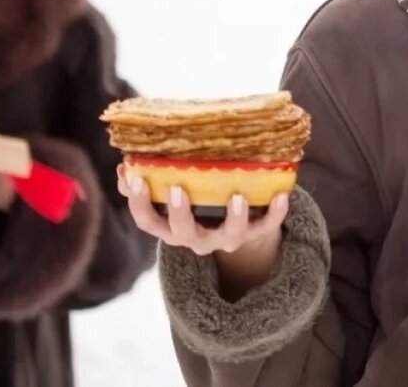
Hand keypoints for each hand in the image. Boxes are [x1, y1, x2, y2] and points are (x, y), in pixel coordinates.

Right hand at [119, 172, 288, 296]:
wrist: (233, 226)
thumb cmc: (194, 202)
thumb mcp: (170, 196)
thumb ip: (146, 184)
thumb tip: (125, 167)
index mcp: (171, 228)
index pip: (148, 222)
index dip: (139, 204)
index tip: (136, 179)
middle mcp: (195, 239)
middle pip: (183, 234)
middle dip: (179, 213)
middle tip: (177, 189)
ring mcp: (225, 239)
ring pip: (229, 236)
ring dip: (233, 218)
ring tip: (238, 197)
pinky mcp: (252, 234)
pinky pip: (265, 227)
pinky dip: (275, 214)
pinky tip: (282, 195)